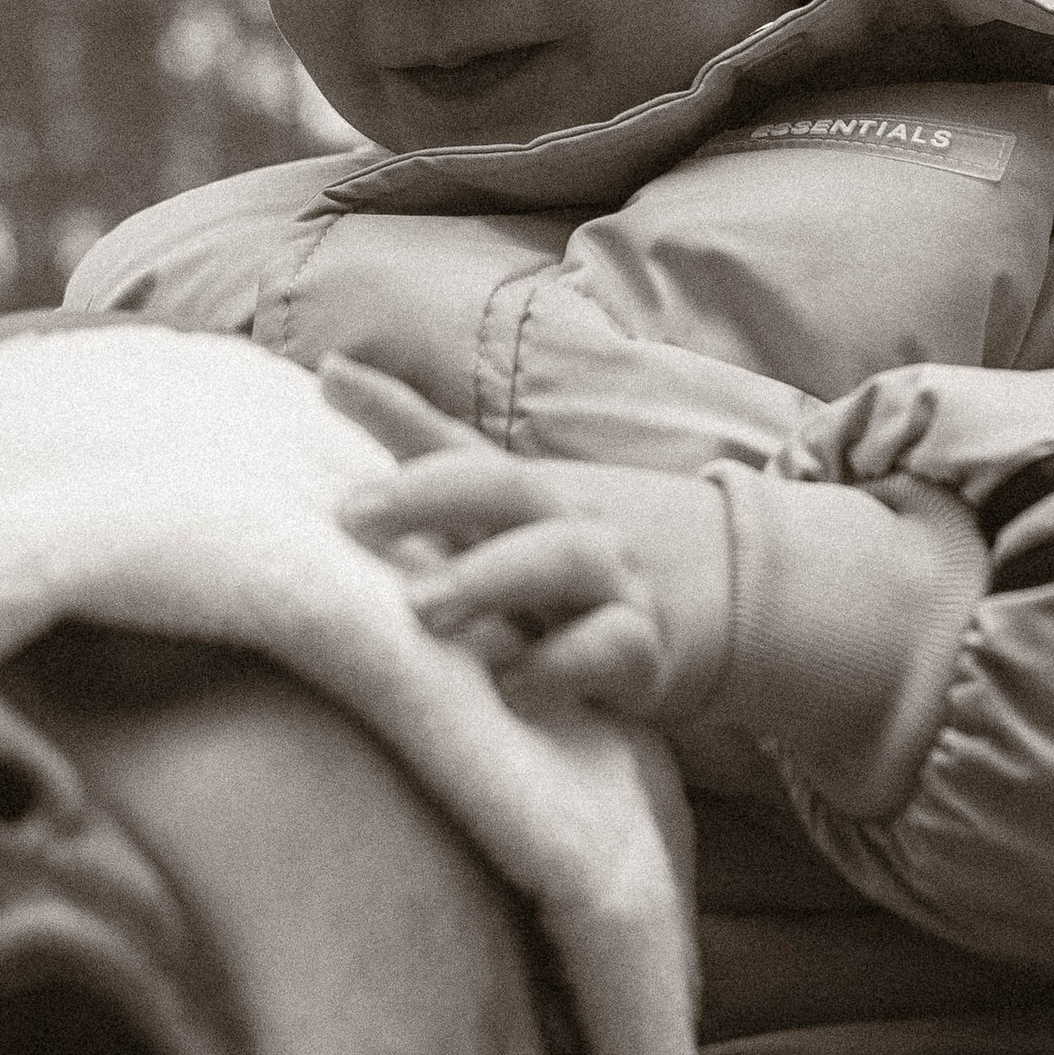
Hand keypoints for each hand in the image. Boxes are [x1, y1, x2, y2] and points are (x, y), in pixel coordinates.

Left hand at [322, 358, 731, 722]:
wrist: (727, 586)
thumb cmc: (576, 538)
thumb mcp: (503, 491)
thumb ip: (418, 437)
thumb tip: (326, 368)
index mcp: (530, 488)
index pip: (462, 456)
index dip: (400, 450)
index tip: (337, 468)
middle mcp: (570, 521)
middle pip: (505, 489)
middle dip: (432, 499)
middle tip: (356, 525)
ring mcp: (611, 580)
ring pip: (559, 560)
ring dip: (490, 576)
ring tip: (423, 608)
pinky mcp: (643, 650)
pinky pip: (608, 648)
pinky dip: (562, 665)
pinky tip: (511, 686)